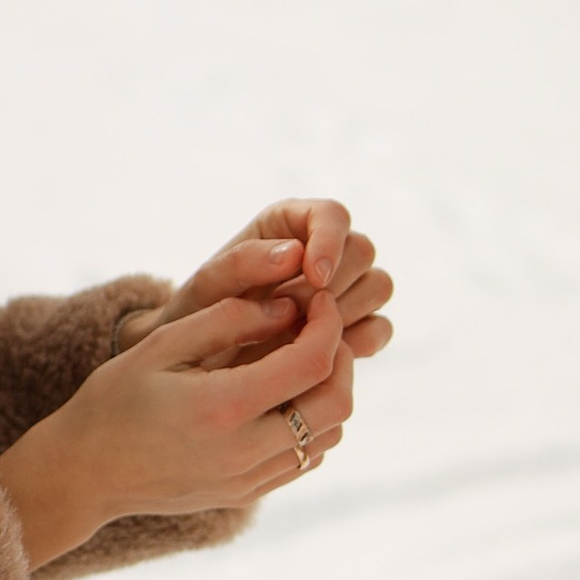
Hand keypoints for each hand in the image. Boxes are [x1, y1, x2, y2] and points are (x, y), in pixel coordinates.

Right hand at [0, 285, 354, 570]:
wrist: (85, 473)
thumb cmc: (115, 399)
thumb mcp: (162, 344)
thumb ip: (227, 319)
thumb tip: (289, 307)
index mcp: (223, 407)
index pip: (313, 362)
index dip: (327, 323)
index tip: (317, 298)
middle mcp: (244, 452)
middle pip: (336, 404)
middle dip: (341, 357)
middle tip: (320, 327)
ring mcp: (249, 480)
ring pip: (328, 435)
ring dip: (328, 393)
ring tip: (300, 360)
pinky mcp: (247, 495)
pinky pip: (305, 459)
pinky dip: (311, 425)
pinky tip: (283, 397)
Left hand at [119, 199, 394, 371]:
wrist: (200, 363)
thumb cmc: (198, 317)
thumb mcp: (206, 289)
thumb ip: (243, 263)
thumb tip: (293, 252)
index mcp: (289, 225)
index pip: (332, 216)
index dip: (331, 243)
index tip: (316, 278)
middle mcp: (323, 249)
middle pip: (362, 250)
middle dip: (334, 286)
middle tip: (295, 317)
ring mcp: (345, 288)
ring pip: (378, 285)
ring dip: (347, 313)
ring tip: (301, 337)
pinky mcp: (356, 325)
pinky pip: (381, 327)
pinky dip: (359, 342)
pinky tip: (322, 355)